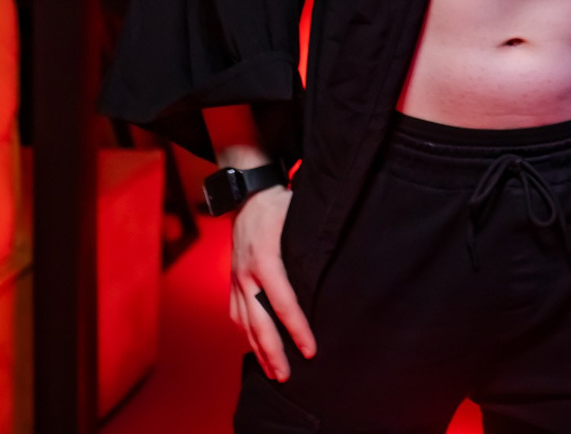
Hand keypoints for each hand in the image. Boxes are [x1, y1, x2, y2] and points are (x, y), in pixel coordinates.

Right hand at [228, 185, 314, 380]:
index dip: (297, 329)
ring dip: (258, 349)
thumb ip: (312, 247)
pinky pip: (237, 313)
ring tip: (272, 372)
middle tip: (286, 377)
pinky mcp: (232, 281)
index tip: (310, 350)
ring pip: (246, 323)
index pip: (283, 303)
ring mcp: (236, 280)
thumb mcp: (299, 219)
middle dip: (273, 353)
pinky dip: (246, 333)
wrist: (248, 194)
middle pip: (259, 323)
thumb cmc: (279, 205)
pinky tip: (255, 347)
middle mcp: (246, 275)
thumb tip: (338, 270)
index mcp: (265, 260)